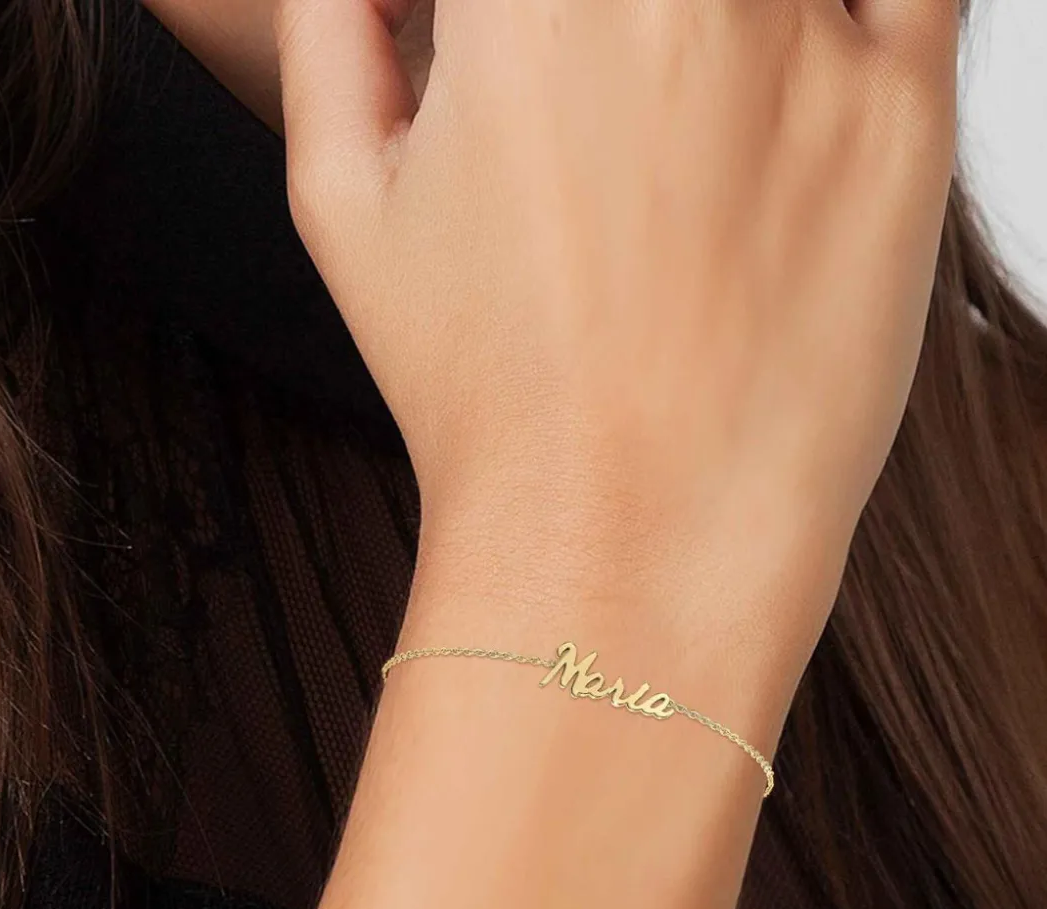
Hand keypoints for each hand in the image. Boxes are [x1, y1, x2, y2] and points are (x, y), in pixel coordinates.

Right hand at [275, 0, 958, 631]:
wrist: (625, 534)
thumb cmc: (486, 395)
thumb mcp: (338, 201)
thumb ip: (328, 29)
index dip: (502, 15)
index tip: (495, 54)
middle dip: (602, 29)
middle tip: (587, 108)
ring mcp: (805, 43)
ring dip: (711, 33)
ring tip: (674, 139)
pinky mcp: (902, 117)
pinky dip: (841, 13)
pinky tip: (783, 89)